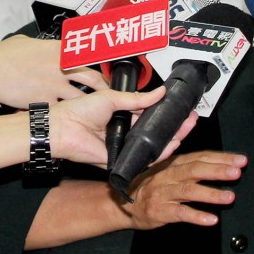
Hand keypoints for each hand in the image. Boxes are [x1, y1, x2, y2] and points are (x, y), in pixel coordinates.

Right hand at [0, 35, 109, 104]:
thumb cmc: (3, 56)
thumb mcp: (26, 42)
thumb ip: (41, 46)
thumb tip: (42, 46)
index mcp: (59, 49)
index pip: (88, 55)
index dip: (98, 63)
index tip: (103, 69)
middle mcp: (62, 66)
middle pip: (93, 78)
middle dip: (103, 87)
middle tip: (107, 92)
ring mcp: (56, 85)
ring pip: (82, 97)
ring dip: (89, 104)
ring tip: (94, 110)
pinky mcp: (47, 100)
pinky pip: (62, 109)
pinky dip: (66, 113)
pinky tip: (70, 117)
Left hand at [49, 87, 196, 166]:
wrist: (62, 128)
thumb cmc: (80, 110)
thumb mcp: (112, 98)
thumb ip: (138, 99)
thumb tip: (160, 92)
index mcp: (123, 116)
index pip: (151, 116)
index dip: (167, 113)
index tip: (182, 108)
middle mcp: (125, 132)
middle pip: (155, 131)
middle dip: (175, 126)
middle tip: (191, 119)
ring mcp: (123, 147)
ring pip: (152, 146)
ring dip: (171, 139)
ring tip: (186, 130)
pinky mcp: (119, 160)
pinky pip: (141, 158)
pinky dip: (157, 154)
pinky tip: (171, 146)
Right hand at [119, 150, 246, 229]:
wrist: (121, 202)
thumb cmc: (147, 183)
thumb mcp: (164, 164)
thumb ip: (185, 154)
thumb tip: (195, 125)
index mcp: (174, 162)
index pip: (201, 157)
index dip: (221, 158)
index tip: (240, 160)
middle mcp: (169, 175)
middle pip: (195, 170)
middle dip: (218, 170)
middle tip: (238, 172)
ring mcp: (164, 193)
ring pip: (189, 191)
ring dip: (211, 194)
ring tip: (229, 197)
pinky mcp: (160, 211)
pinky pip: (179, 213)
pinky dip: (196, 216)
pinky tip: (211, 219)